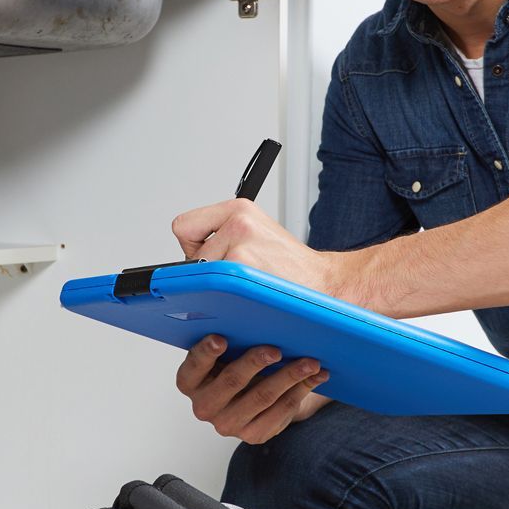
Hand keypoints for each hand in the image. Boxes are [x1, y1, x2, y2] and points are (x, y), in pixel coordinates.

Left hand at [171, 198, 355, 297]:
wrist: (327, 284)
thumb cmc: (290, 270)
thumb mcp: (256, 236)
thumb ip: (220, 238)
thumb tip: (182, 267)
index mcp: (238, 209)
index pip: (184, 228)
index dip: (194, 249)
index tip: (210, 260)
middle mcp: (238, 219)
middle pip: (190, 257)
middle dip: (209, 273)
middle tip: (242, 278)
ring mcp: (240, 242)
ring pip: (203, 275)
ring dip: (221, 288)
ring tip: (251, 286)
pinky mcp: (243, 265)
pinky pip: (214, 290)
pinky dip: (228, 299)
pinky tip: (251, 296)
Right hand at [175, 335, 330, 444]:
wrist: (253, 396)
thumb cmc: (237, 363)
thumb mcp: (227, 349)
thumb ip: (229, 331)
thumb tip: (242, 296)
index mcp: (190, 381)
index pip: (193, 366)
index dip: (206, 352)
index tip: (221, 339)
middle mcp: (204, 406)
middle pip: (231, 381)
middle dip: (255, 362)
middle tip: (276, 349)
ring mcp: (228, 424)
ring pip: (262, 397)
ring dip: (289, 376)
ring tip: (310, 362)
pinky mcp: (253, 435)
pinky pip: (280, 411)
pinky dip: (301, 391)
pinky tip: (315, 377)